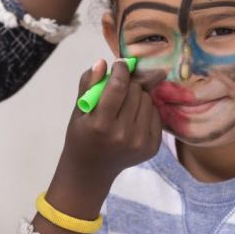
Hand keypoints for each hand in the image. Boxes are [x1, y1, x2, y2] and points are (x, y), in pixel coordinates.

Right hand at [31, 60, 165, 233]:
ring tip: (125, 102)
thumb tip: (103, 63)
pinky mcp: (152, 147)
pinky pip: (156, 113)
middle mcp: (123, 134)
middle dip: (129, 82)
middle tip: (120, 85)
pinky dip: (146, 109)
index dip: (121, 69)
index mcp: (101, 124)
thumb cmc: (81, 135)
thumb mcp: (78, 110)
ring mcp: (140, 142)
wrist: (91, 170)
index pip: (118, 86)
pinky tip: (133, 115)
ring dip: (138, 94)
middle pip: (136, 91)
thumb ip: (88, 84)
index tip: (120, 64)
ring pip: (148, 100)